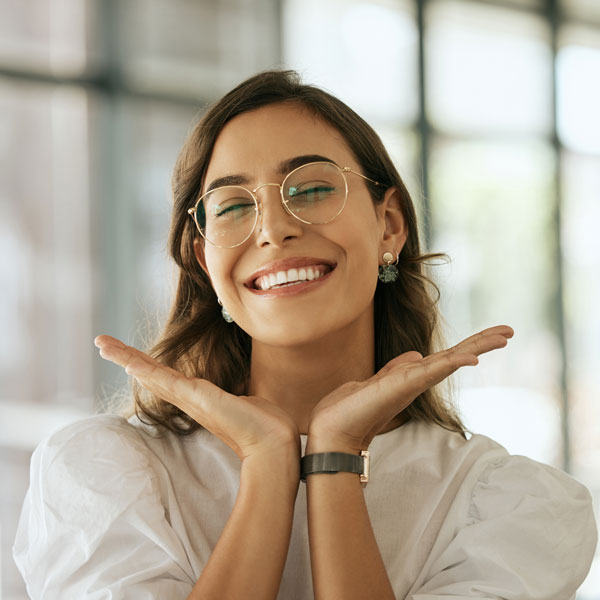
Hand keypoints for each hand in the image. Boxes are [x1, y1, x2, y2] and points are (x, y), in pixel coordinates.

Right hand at [94, 335, 300, 462]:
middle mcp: (189, 399)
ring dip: (126, 358)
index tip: (127, 355)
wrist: (274, 444)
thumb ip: (238, 396)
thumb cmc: (264, 426)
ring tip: (103, 344)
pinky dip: (147, 371)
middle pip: (149, 374)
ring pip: (152, 375)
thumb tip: (245, 394)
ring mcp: (192, 399)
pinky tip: (129, 362)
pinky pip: (167, 381)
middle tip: (101, 343)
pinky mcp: (199, 399)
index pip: (165, 377)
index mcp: (198, 398)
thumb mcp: (247, 401)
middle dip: (125, 357)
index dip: (144, 364)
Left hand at [306, 325, 513, 452]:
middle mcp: (417, 381)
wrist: (331, 431)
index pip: (446, 357)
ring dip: (477, 347)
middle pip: (456, 357)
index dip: (469, 346)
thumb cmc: (350, 409)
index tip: (492, 335)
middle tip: (509, 331)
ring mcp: (412, 384)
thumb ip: (397, 368)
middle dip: (482, 343)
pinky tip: (472, 358)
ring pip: (451, 361)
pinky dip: (453, 364)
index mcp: (412, 377)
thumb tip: (415, 354)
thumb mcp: (377, 381)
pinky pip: (432, 371)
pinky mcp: (403, 386)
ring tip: (503, 335)